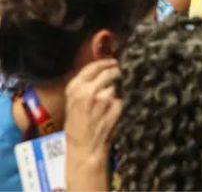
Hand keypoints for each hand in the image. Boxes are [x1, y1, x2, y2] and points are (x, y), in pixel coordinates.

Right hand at [64, 59, 120, 190]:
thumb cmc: (77, 126)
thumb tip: (100, 70)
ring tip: (106, 105)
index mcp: (74, 88)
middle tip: (118, 73)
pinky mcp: (114, 106)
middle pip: (108, 72)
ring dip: (114, 92)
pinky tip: (110, 113)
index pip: (92, 67)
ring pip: (114, 87)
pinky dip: (117, 104)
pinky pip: (119, 100)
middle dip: (114, 72)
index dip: (104, 63)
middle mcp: (87, 90)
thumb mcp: (73, 102)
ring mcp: (102, 98)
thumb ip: (84, 86)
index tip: (112, 62)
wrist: (83, 147)